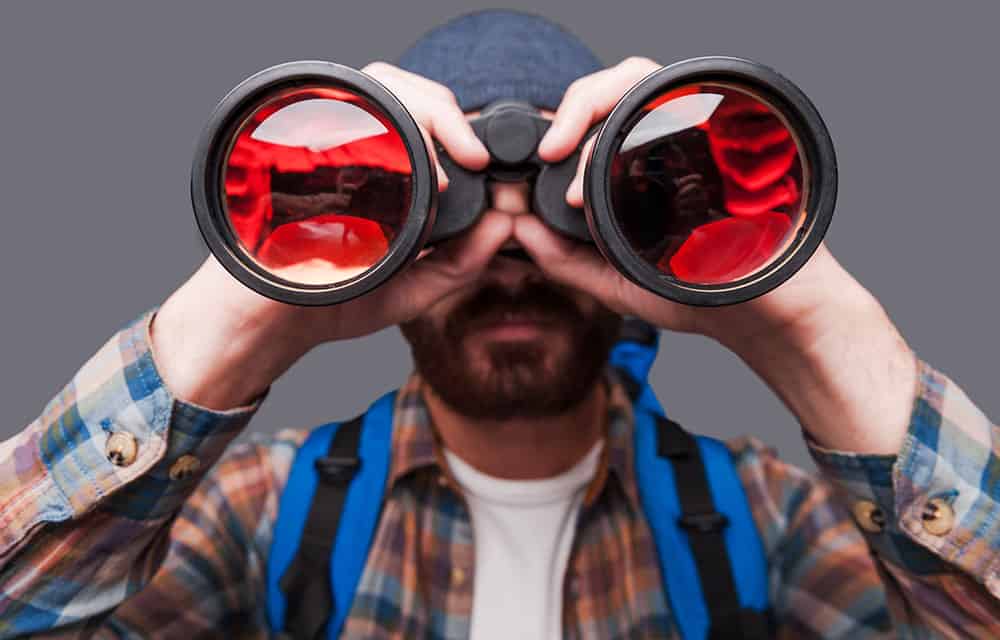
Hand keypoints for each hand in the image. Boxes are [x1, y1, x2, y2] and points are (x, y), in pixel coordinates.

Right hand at [153, 63, 511, 409]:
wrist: (273, 324)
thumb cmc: (340, 301)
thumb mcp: (416, 288)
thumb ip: (462, 262)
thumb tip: (505, 223)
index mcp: (380, 170)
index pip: (420, 113)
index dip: (456, 124)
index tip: (482, 160)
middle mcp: (350, 147)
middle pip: (398, 86)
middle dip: (442, 111)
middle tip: (472, 155)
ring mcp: (319, 143)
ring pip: (373, 85)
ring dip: (417, 111)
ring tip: (444, 164)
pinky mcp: (293, 148)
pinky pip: (335, 107)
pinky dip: (373, 118)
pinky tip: (403, 158)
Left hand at [521, 57, 918, 454]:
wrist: (763, 314)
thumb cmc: (695, 295)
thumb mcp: (614, 280)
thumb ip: (565, 259)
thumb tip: (517, 229)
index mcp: (642, 163)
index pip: (597, 115)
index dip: (561, 124)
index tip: (536, 162)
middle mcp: (671, 138)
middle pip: (618, 84)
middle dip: (575, 107)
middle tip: (550, 151)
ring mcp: (703, 132)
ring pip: (647, 80)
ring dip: (602, 106)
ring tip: (574, 152)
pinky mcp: (731, 134)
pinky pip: (690, 95)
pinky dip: (651, 106)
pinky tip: (627, 143)